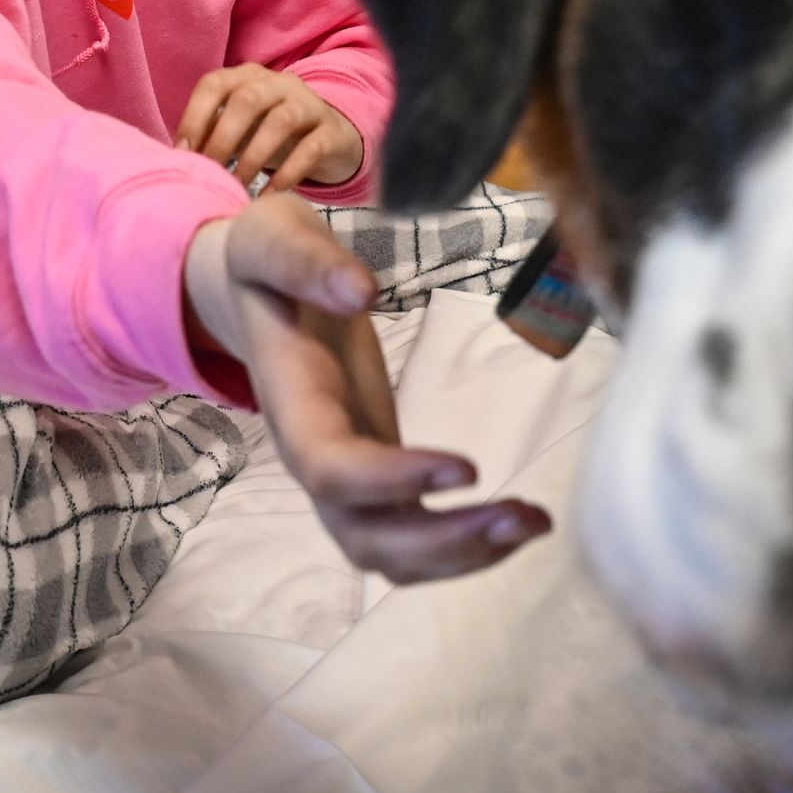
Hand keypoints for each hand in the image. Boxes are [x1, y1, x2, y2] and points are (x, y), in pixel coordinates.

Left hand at [176, 63, 364, 192]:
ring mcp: (310, 104)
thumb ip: (212, 134)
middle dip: (222, 138)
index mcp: (249, 77)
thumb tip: (175, 159)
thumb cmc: (271, 136)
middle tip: (210, 173)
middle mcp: (280, 83)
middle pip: (248, 99)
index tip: (182, 152)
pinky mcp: (333, 131)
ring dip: (254, 156)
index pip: (215, 84)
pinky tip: (270, 195)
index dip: (194, 116)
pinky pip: (311, 148)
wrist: (333, 140)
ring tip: (239, 186)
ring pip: (281, 120)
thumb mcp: (241, 129)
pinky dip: (288, 173)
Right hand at [183, 194, 551, 582]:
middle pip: (363, 535)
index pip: (330, 466)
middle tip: (521, 515)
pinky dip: (466, 543)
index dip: (391, 481)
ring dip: (462, 554)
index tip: (468, 468)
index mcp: (291, 402)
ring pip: (390, 552)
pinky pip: (414, 534)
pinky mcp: (380, 474)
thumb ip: (306, 261)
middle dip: (440, 541)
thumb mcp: (273, 238)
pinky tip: (519, 521)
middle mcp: (314, 455)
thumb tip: (361, 291)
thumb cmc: (267, 262)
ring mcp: (347, 475)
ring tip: (534, 523)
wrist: (258, 289)